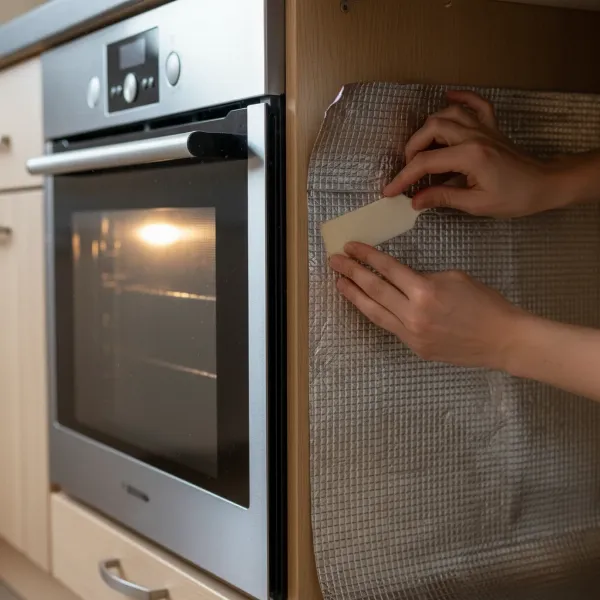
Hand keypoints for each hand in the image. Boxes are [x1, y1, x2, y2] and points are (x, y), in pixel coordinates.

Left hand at [329, 242, 525, 368]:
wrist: (502, 339)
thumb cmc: (484, 303)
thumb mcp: (454, 277)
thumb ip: (423, 278)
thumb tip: (402, 280)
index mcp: (424, 291)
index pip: (387, 269)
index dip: (366, 256)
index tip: (350, 247)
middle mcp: (412, 314)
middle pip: (373, 289)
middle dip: (351, 272)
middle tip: (334, 261)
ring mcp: (411, 334)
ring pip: (374, 312)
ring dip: (353, 295)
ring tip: (338, 282)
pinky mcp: (415, 348)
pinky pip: (389, 327)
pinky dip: (374, 313)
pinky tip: (364, 304)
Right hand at [383, 90, 562, 217]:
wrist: (544, 185)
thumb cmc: (514, 198)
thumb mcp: (476, 204)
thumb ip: (443, 198)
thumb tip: (415, 200)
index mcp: (470, 156)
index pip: (426, 162)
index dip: (404, 177)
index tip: (390, 190)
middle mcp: (474, 135)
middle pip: (431, 129)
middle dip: (412, 149)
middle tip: (408, 170)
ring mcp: (483, 127)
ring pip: (447, 115)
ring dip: (428, 129)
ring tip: (421, 148)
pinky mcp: (491, 126)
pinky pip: (475, 103)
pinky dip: (460, 98)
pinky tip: (448, 98)